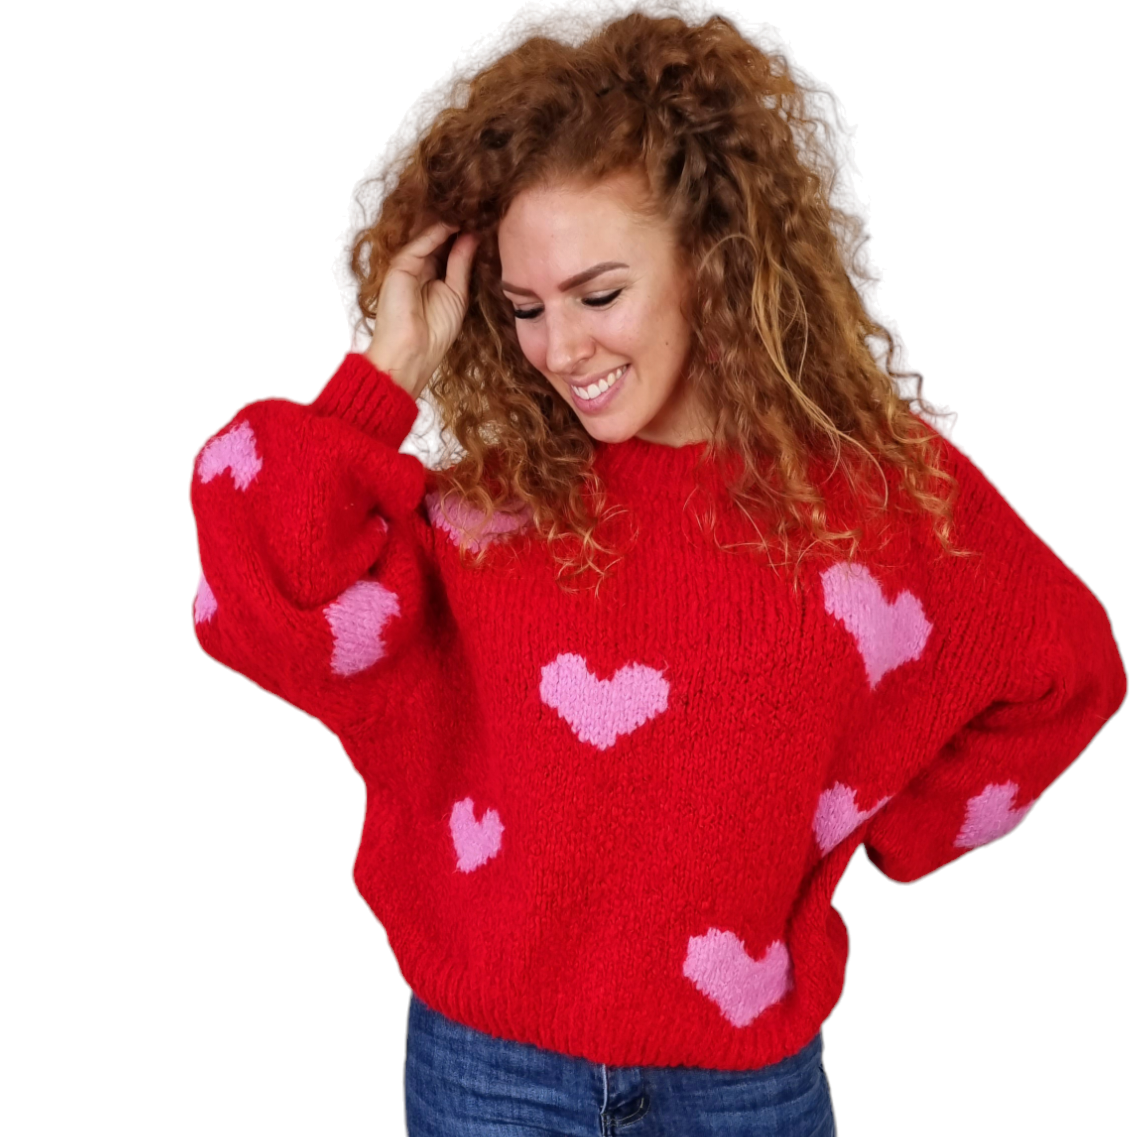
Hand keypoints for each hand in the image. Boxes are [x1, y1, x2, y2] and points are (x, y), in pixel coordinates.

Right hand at [365, 219, 479, 398]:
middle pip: (440, 238)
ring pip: (429, 237)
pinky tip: (454, 222)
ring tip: (468, 206)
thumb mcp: (457, 293)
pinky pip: (421, 244)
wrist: (413, 352)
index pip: (451, 248)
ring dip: (448, 222)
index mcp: (435, 277)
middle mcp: (421, 268)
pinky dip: (436, 231)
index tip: (485, 219)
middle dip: (458, 224)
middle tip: (478, 205)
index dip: (466, 235)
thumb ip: (462, 263)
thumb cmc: (436, 332)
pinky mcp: (400, 266)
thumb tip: (473, 235)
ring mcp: (409, 266)